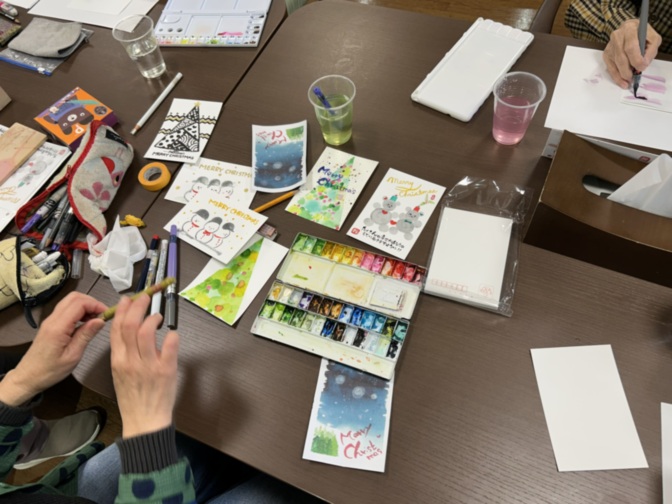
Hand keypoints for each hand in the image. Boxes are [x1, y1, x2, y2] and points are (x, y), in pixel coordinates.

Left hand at [0, 292, 105, 406]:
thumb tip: (100, 320)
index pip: (79, 304)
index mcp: (58, 327)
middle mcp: (52, 320)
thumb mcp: (73, 356)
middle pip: (74, 297)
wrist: (28, 377)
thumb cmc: (50, 371)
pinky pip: (66, 309)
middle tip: (102, 315)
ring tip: (95, 320)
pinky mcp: (50, 324)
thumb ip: (86, 335)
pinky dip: (79, 311)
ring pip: (70, 301)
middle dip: (91, 302)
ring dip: (85, 306)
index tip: (107, 314)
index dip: (96, 305)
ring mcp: (50, 321)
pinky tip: (85, 323)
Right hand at [110, 294, 178, 437]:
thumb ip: (125, 353)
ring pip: (146, 333)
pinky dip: (172, 337)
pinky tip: (173, 334)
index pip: (116, 329)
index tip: (128, 299)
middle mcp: (131, 361)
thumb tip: (132, 331)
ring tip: (158, 317)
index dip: (122, 310)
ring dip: (153, 319)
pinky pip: (169, 348)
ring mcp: (148, 366)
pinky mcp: (165, 371)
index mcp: (118, 361)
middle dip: (138, 307)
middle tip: (146, 298)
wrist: (144, 421)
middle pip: (130, 326)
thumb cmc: (133, 397)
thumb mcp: (120, 374)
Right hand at [603, 19, 661, 87]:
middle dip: (628, 70)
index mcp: (629, 28)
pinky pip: (610, 68)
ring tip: (629, 82)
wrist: (630, 29)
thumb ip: (651, 50)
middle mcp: (617, 36)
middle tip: (634, 77)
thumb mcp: (653, 38)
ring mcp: (610, 46)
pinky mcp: (606, 54)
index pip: (631, 47)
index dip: (636, 60)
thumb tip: (643, 64)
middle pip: (621, 57)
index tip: (642, 68)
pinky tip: (622, 82)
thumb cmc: (643, 35)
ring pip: (615, 64)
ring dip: (622, 75)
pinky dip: (616, 77)